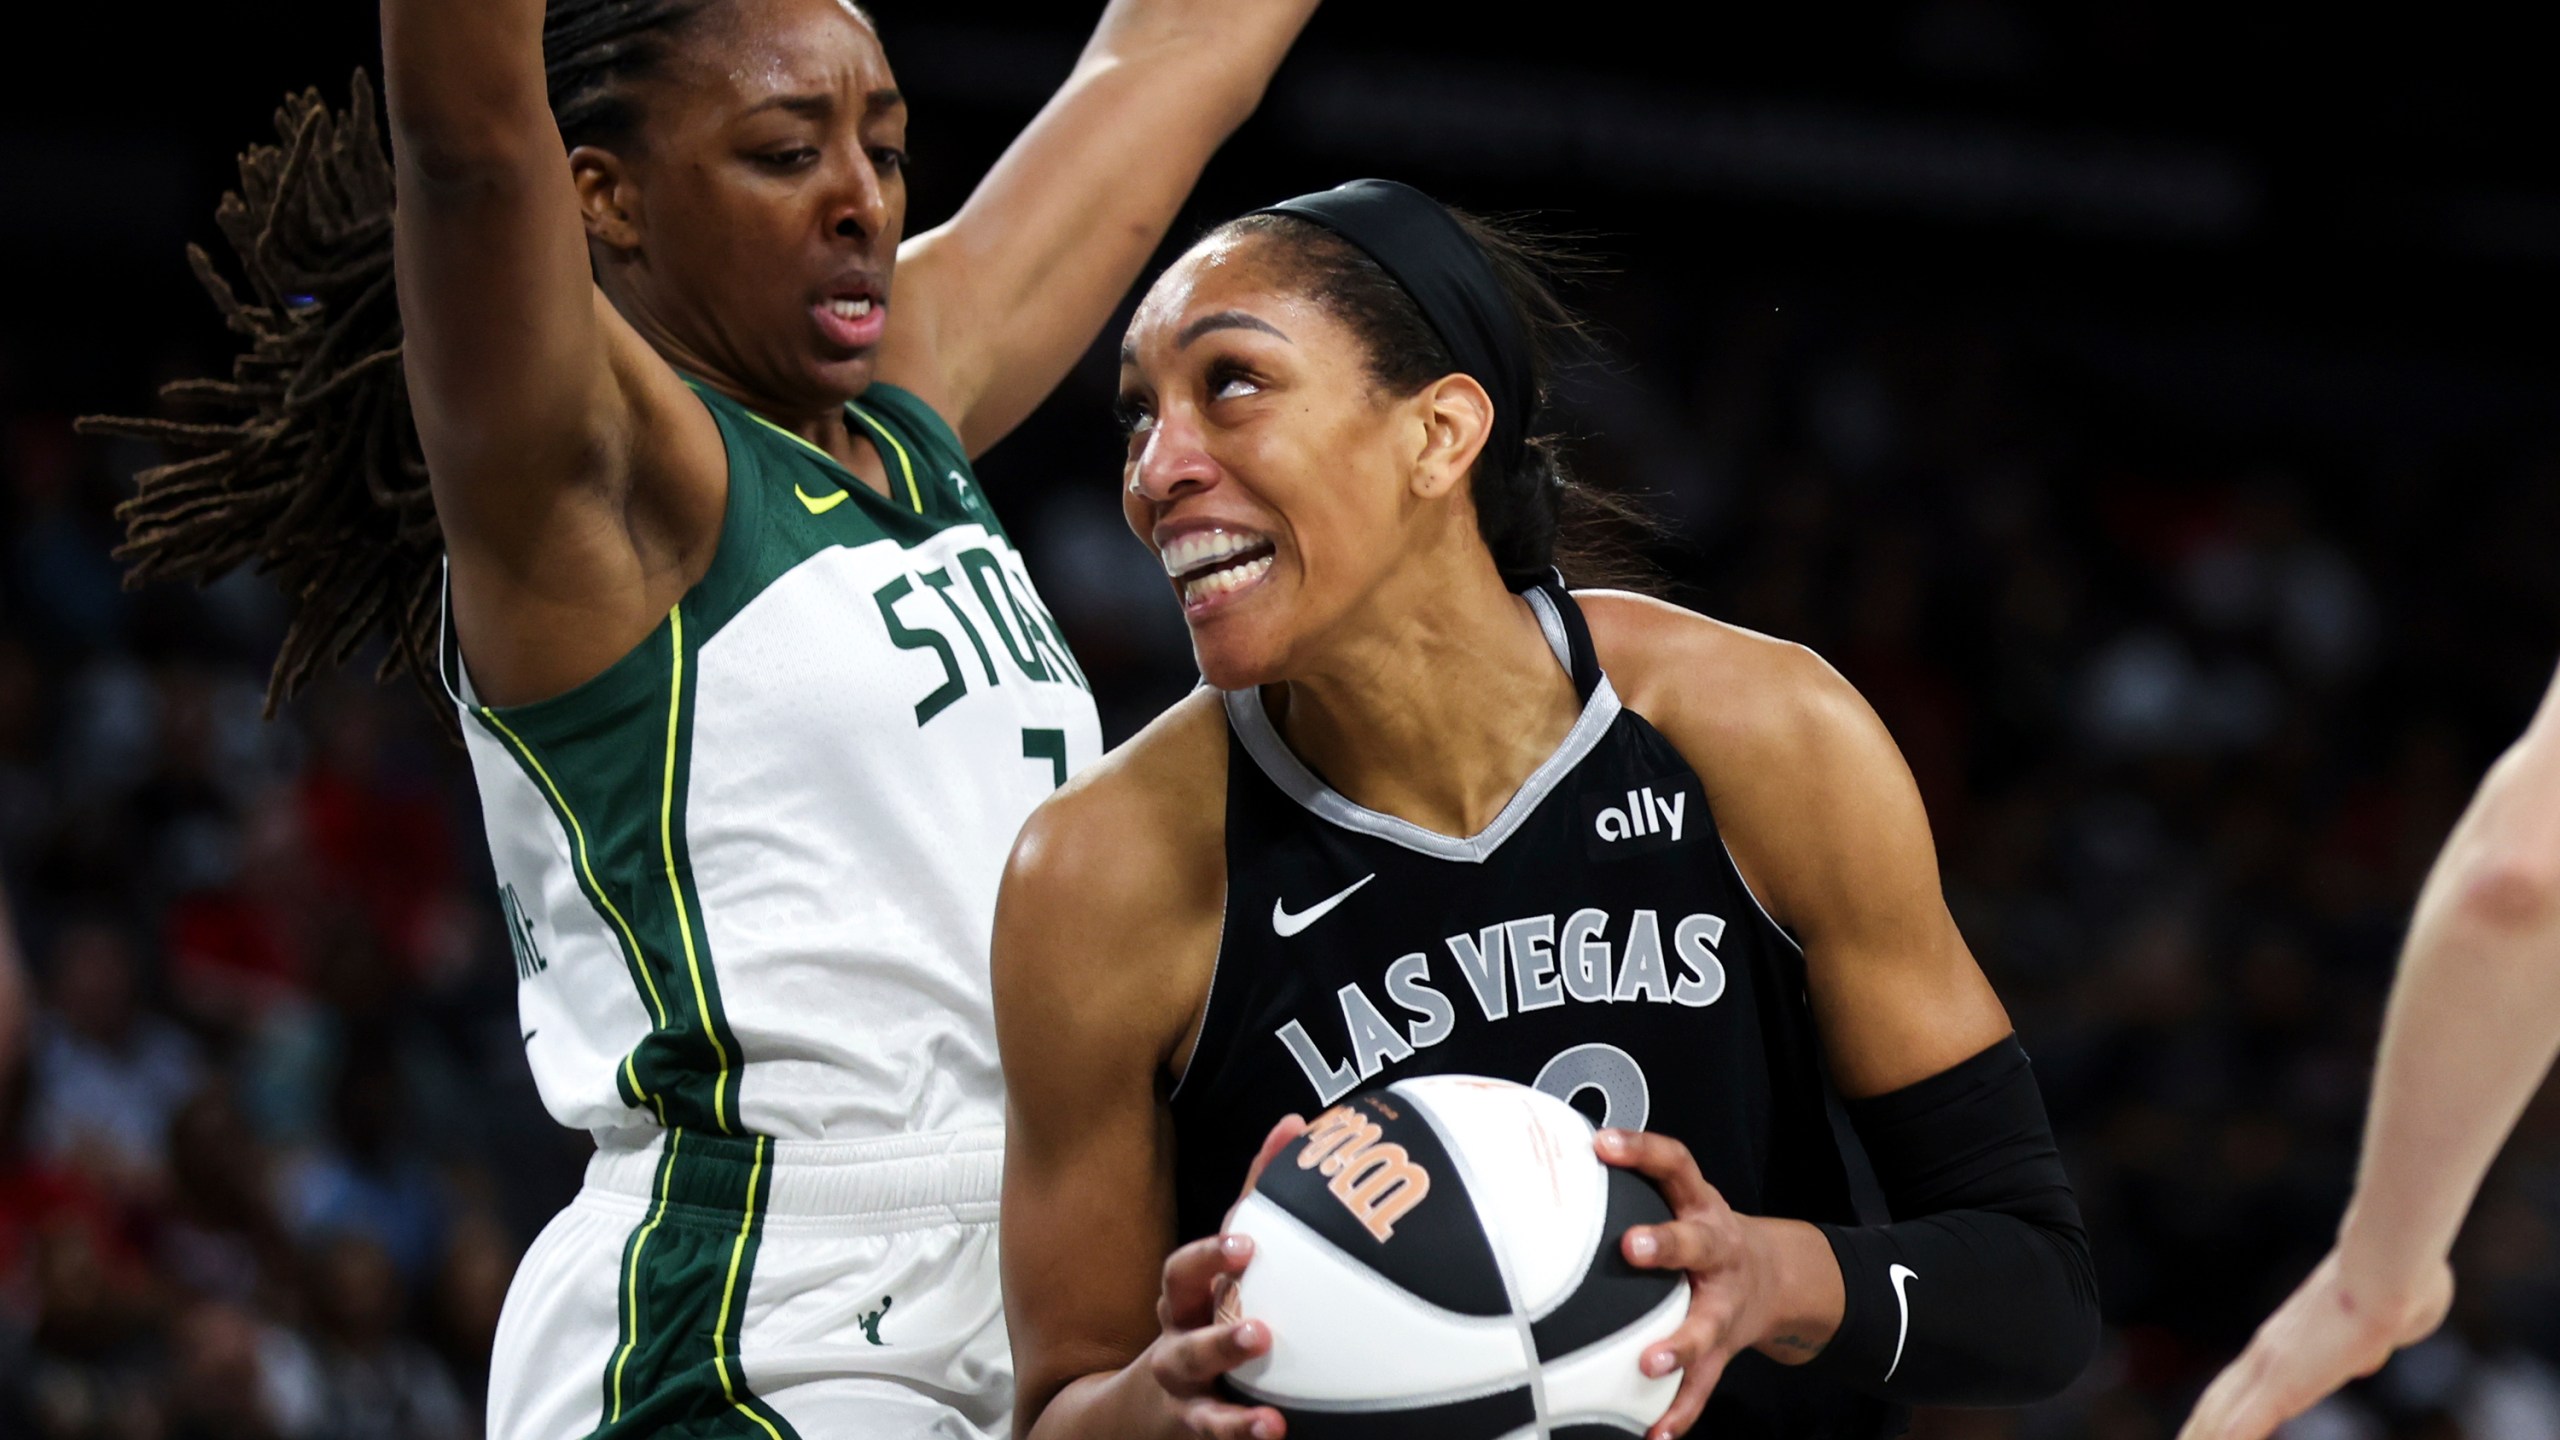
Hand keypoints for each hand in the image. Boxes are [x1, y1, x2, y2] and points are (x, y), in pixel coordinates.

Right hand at [1138, 1115, 1307, 1438]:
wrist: (1135, 1419)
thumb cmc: (1198, 1329)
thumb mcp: (1219, 1278)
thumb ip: (1256, 1206)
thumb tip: (1296, 1123)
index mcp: (1186, 1298)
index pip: (1188, 1264)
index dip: (1213, 1249)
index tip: (1247, 1239)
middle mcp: (1176, 1333)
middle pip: (1177, 1300)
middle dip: (1209, 1279)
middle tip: (1250, 1265)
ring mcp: (1180, 1383)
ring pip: (1190, 1363)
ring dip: (1223, 1349)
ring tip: (1261, 1338)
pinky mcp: (1191, 1423)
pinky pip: (1212, 1425)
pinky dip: (1240, 1426)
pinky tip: (1273, 1427)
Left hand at [1598, 1128, 1832, 1439]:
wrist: (1774, 1278)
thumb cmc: (1700, 1233)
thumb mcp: (1679, 1200)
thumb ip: (1626, 1189)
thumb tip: (1538, 1171)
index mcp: (1700, 1205)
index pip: (1675, 1164)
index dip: (1641, 1150)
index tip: (1602, 1143)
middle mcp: (1716, 1249)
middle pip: (1696, 1241)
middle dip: (1665, 1243)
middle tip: (1630, 1246)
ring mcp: (1723, 1302)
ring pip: (1705, 1323)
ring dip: (1680, 1343)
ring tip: (1651, 1361)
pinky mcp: (1724, 1348)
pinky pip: (1703, 1384)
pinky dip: (1679, 1410)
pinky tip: (1654, 1433)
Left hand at [2177, 1250, 2452, 1439]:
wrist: (2393, 1273)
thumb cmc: (2402, 1287)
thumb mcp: (2385, 1328)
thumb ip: (2368, 1347)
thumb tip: (2363, 1358)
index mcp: (2291, 1341)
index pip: (2243, 1382)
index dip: (2223, 1407)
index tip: (2205, 1426)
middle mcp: (2268, 1353)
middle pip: (2217, 1400)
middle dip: (2197, 1429)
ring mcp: (2270, 1368)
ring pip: (2217, 1416)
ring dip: (2198, 1437)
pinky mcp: (2281, 1385)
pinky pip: (2239, 1426)